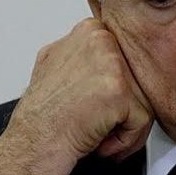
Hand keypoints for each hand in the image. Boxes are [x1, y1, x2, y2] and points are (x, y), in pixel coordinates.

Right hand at [0, 18, 152, 174]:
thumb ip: (83, 50)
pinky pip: (142, 121)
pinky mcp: (119, 91)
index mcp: (91, 31)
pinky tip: (101, 142)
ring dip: (124, 126)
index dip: (115, 90)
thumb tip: (102, 47)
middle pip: (138, 80)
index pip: (128, 61)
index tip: (96, 103)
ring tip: (96, 132)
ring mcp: (111, 64)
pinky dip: (126, 141)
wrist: (32, 144)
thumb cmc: (43, 114)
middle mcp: (101, 41)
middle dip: (123, 109)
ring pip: (144, 101)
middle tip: (96, 121)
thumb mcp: (55, 61)